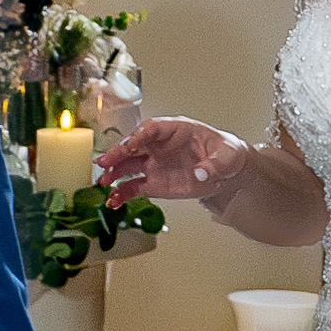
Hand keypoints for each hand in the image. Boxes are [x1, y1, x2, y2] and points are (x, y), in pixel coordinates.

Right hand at [87, 115, 248, 208]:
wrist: (225, 170)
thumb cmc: (224, 153)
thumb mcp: (226, 156)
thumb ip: (214, 164)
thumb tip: (201, 172)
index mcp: (174, 129)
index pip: (150, 129)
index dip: (138, 136)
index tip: (128, 145)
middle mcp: (158, 145)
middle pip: (132, 146)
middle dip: (117, 154)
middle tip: (104, 163)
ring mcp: (154, 163)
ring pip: (128, 166)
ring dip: (114, 174)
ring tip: (103, 183)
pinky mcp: (153, 182)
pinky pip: (132, 187)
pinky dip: (122, 194)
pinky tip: (114, 201)